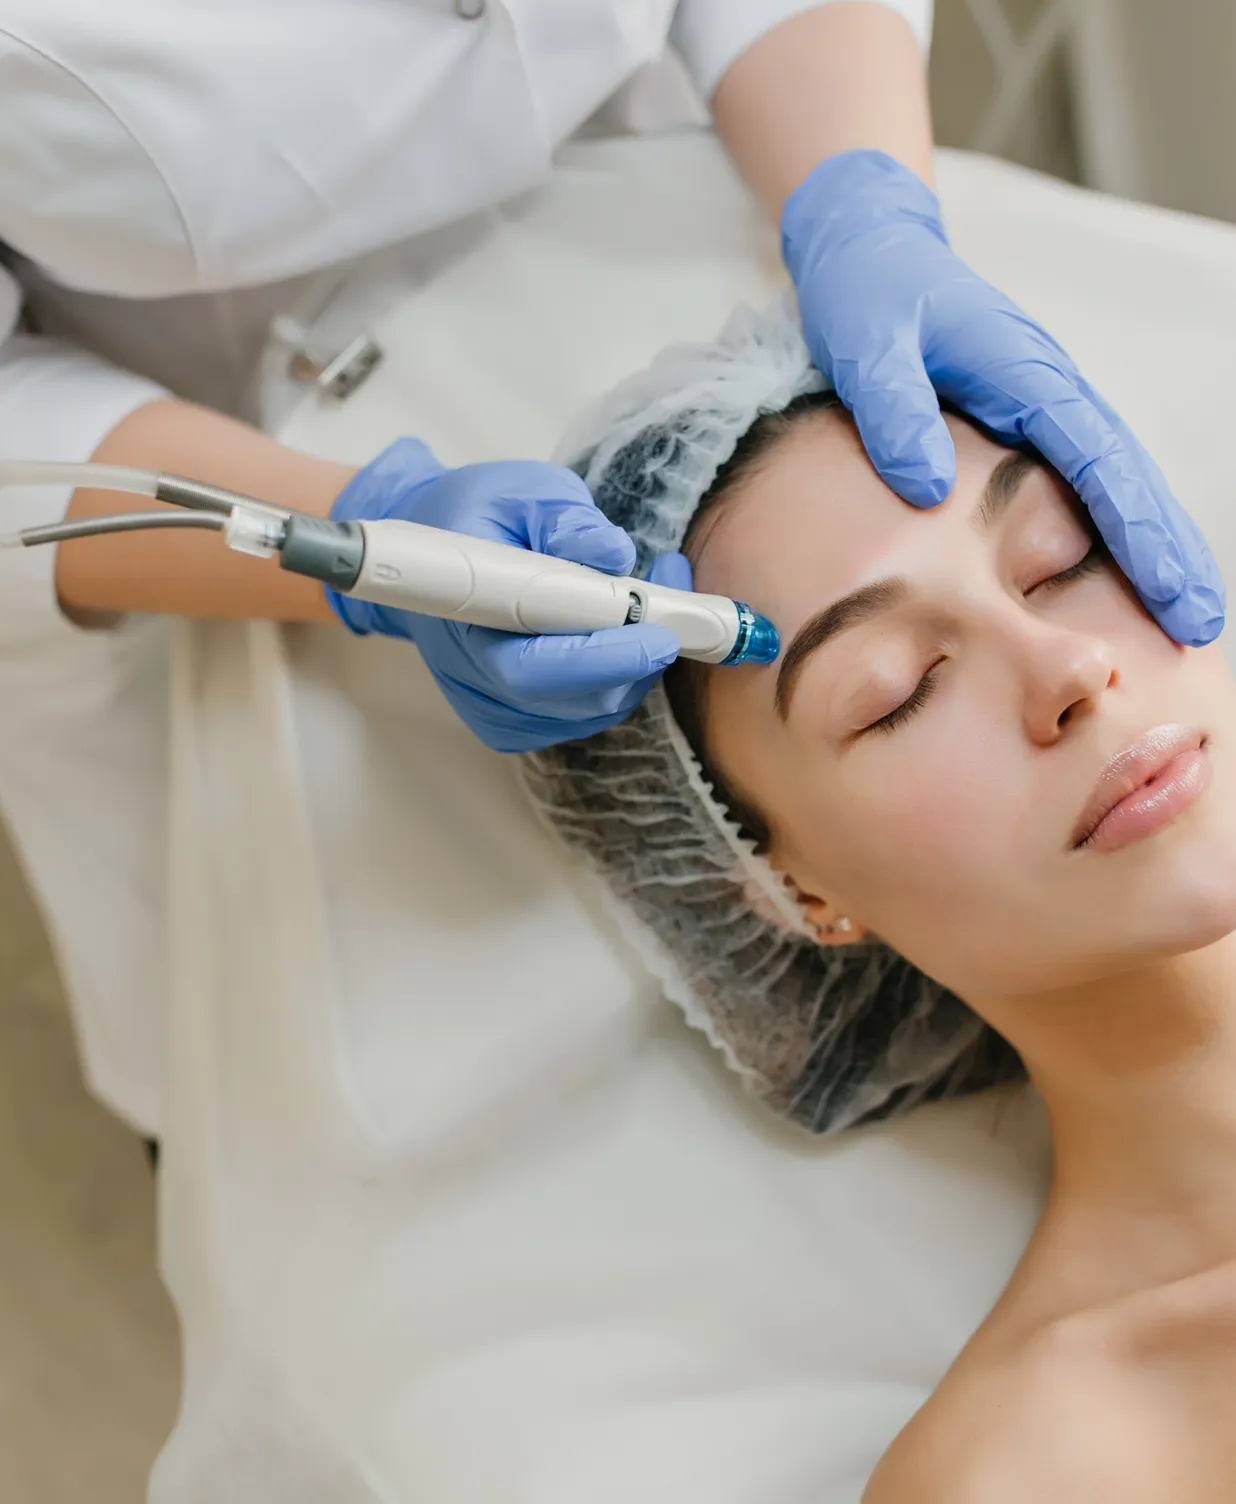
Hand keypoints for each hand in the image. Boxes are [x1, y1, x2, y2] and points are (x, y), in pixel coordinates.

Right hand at [324, 437, 680, 751]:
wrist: (434, 555)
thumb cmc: (478, 516)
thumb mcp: (521, 491)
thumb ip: (566, 518)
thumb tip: (614, 553)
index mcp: (464, 618)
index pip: (532, 666)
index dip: (600, 657)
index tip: (657, 633)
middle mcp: (472, 677)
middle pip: (570, 699)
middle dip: (636, 661)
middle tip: (675, 611)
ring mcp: (491, 707)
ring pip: (586, 712)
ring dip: (635, 666)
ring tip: (652, 604)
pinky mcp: (512, 721)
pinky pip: (580, 718)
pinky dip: (616, 682)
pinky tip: (622, 637)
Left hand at [782, 149, 1223, 646]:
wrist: (868, 249)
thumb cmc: (868, 292)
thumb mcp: (866, 343)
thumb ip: (894, 409)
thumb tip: (927, 488)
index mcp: (1026, 373)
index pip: (1099, 462)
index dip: (1136, 529)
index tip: (1169, 588)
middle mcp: (1049, 391)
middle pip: (1127, 477)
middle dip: (1168, 550)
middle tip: (1201, 621)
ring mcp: (1042, 405)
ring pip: (1114, 481)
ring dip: (1151, 544)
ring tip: (1183, 614)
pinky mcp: (1024, 419)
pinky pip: (1081, 479)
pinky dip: (1112, 524)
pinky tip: (1125, 572)